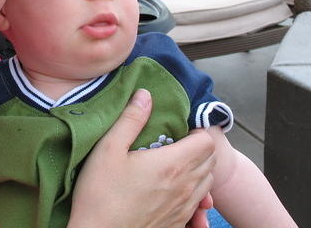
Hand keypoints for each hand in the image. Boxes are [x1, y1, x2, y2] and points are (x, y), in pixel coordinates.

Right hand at [68, 89, 215, 227]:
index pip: (206, 142)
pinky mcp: (177, 224)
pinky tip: (170, 190)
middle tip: (175, 143)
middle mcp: (184, 187)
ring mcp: (183, 209)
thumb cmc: (100, 194)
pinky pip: (197, 204)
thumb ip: (131, 120)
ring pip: (207, 183)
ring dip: (197, 170)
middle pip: (210, 161)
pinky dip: (192, 192)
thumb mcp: (109, 148)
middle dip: (198, 148)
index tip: (178, 130)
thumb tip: (145, 95)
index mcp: (171, 165)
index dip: (197, 131)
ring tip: (174, 164)